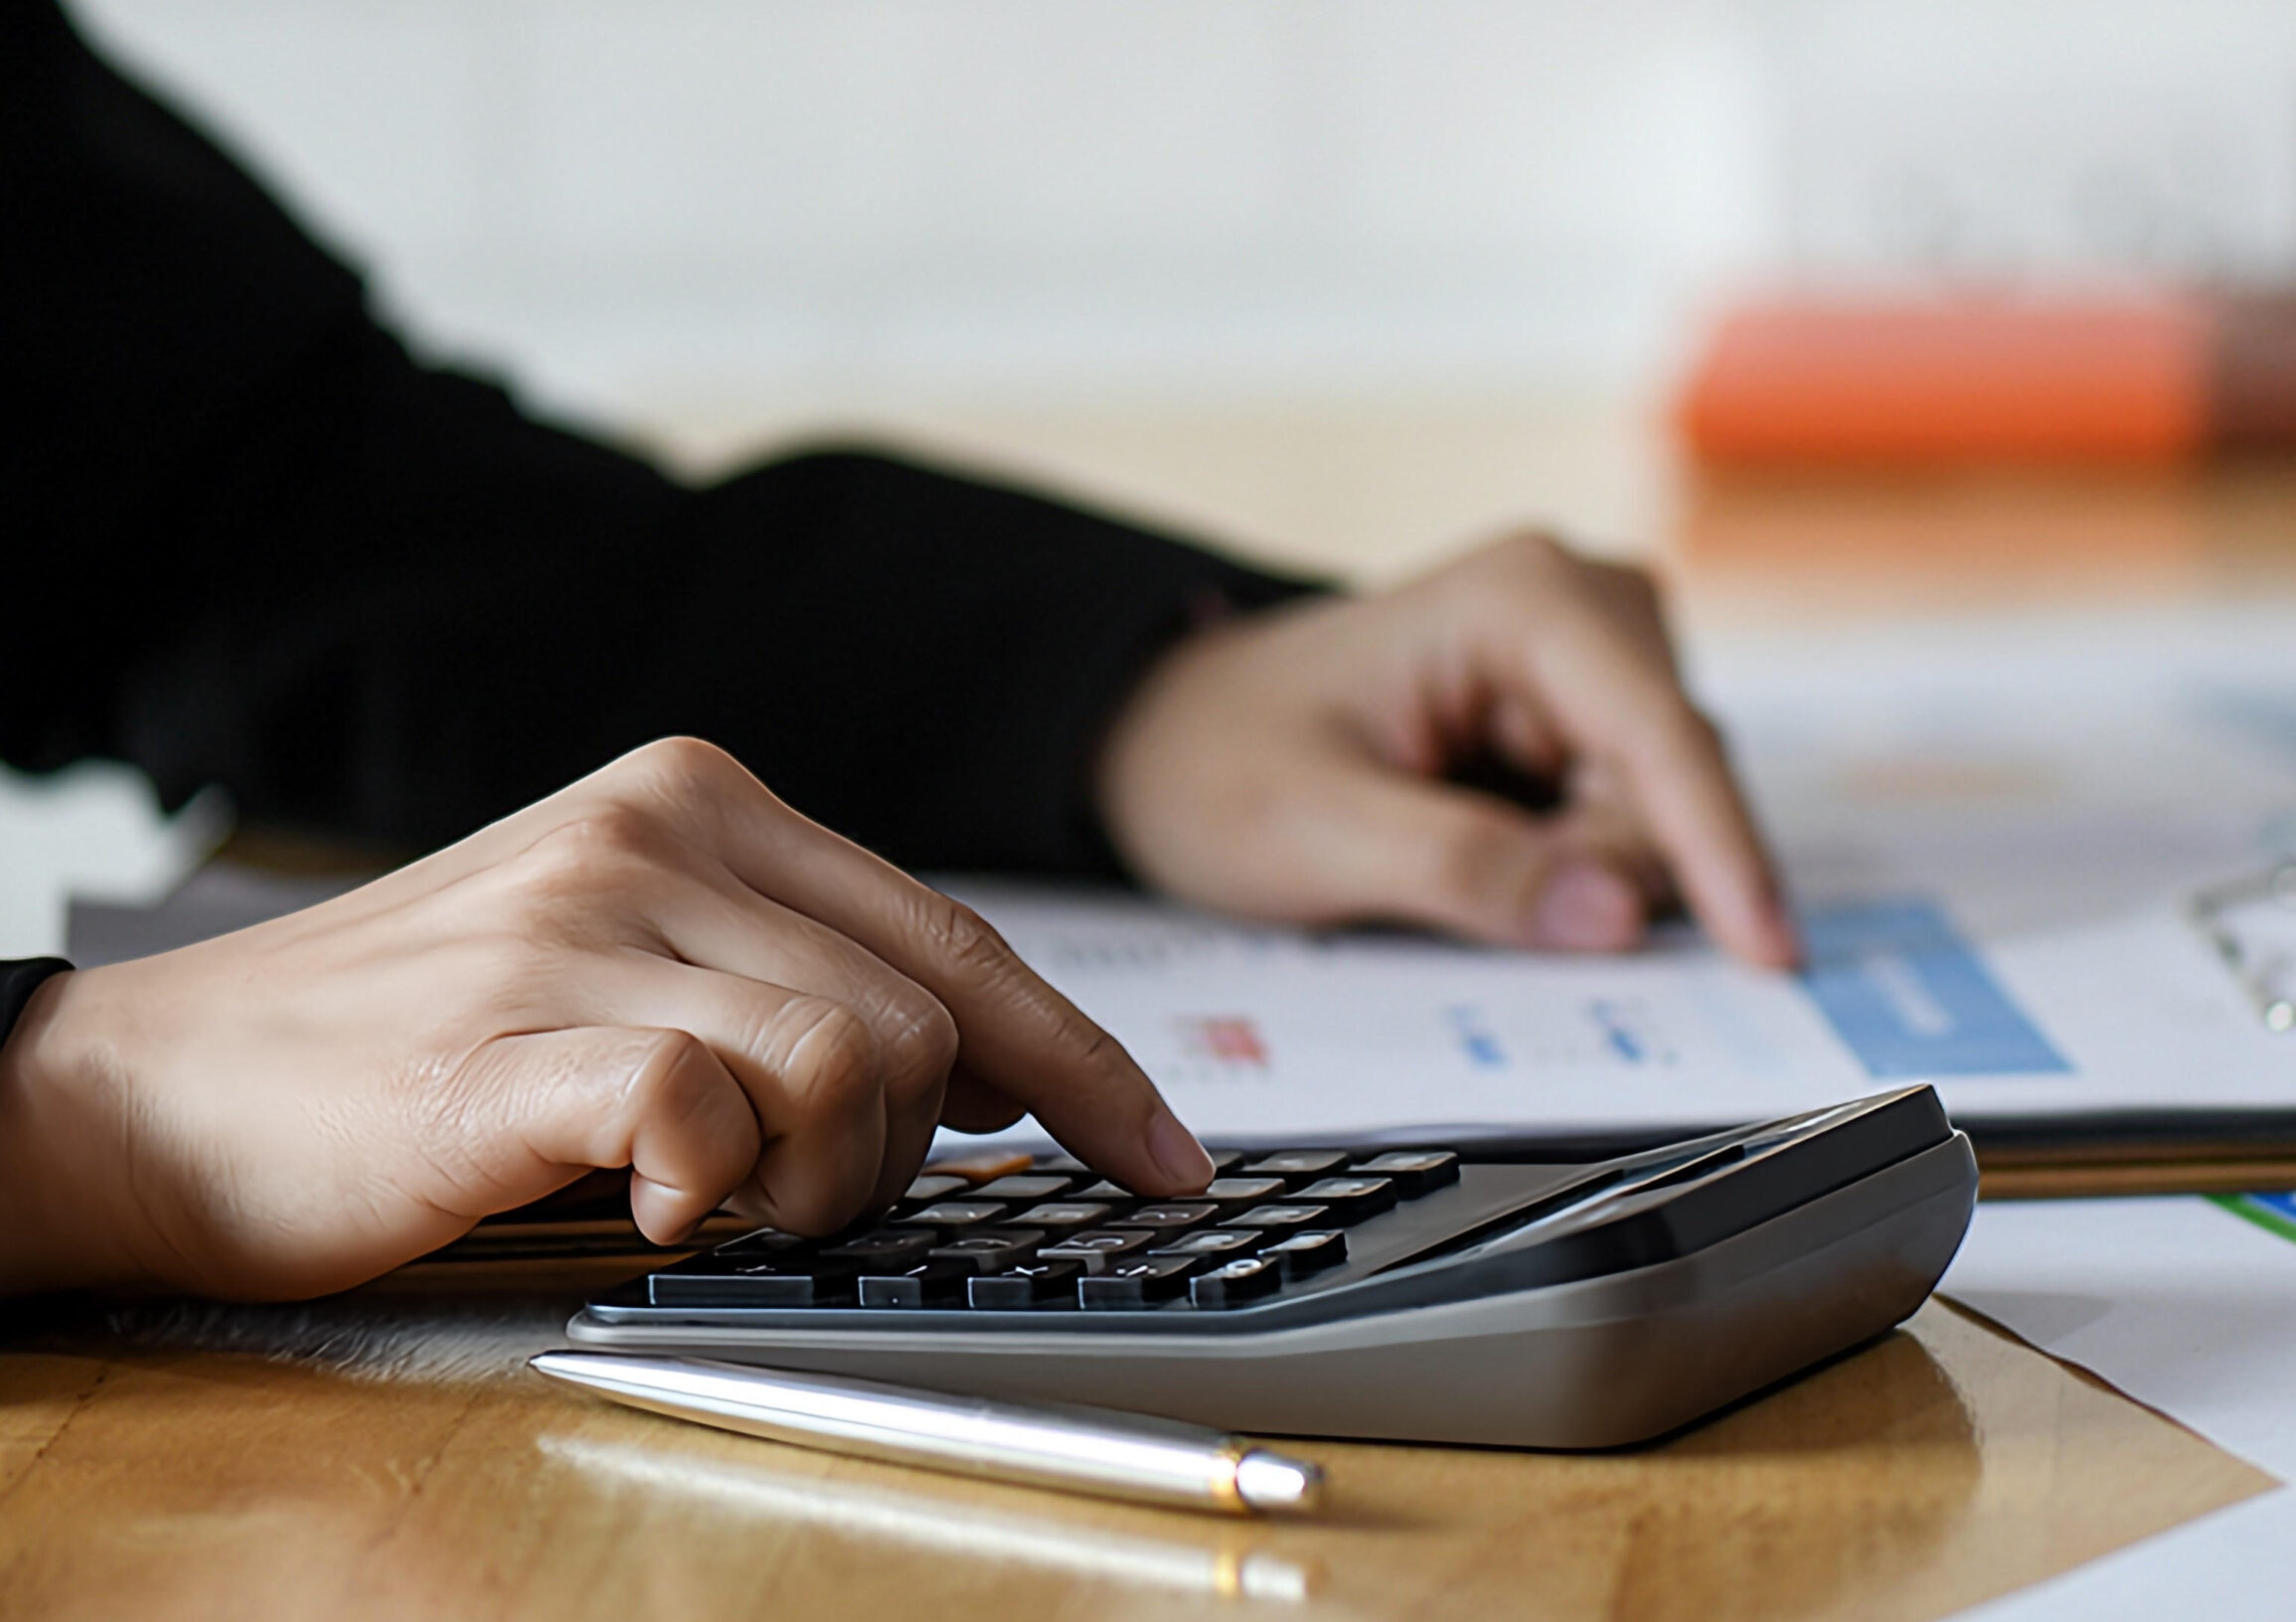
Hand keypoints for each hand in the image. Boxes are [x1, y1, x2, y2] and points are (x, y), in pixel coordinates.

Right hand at [0, 739, 1211, 1299]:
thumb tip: (986, 1072)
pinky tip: (643, 1201)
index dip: (1086, 1068)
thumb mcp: (636, 958)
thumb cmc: (425, 1042)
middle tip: (799, 1199)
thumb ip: (801, 978)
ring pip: (855, 1069)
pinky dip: (709, 1188)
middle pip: (929, 1021)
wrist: (169, 1084)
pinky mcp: (512, 1038)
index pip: (963, 941)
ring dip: (818, 1184)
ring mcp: (587, 923)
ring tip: (713, 1201)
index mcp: (712, 798)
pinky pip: (711, 1109)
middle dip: (907, 1158)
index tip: (1162, 1158)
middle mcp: (665, 830)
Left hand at [1096, 534, 1796, 965]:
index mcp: (1520, 600)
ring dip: (1585, 879)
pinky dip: (1577, 872)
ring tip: (1441, 869)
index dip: (1720, 854)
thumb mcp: (1313, 834)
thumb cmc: (1217, 764)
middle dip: (1607, 877)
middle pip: (1675, 783)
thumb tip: (1617, 917)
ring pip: (1663, 813)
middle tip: (1454, 896)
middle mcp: (1579, 606)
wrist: (1163, 736)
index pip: (1661, 738)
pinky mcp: (1581, 716)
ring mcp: (1589, 660)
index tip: (1771, 957)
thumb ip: (1463, 871)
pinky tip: (1488, 868)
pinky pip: (1630, 821)